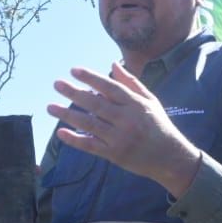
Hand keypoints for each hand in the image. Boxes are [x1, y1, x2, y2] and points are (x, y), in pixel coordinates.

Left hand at [47, 63, 200, 195]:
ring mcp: (120, 138)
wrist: (170, 158)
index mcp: (136, 104)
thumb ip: (131, 83)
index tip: (74, 70)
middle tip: (57, 84)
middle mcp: (127, 120)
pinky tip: (61, 132)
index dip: (91, 78)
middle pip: (96, 104)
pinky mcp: (115, 155)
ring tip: (50, 107)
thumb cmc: (159, 126)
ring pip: (90, 124)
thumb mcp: (150, 101)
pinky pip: (91, 146)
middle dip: (74, 93)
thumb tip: (112, 64)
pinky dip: (75, 139)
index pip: (110, 87)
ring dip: (68, 115)